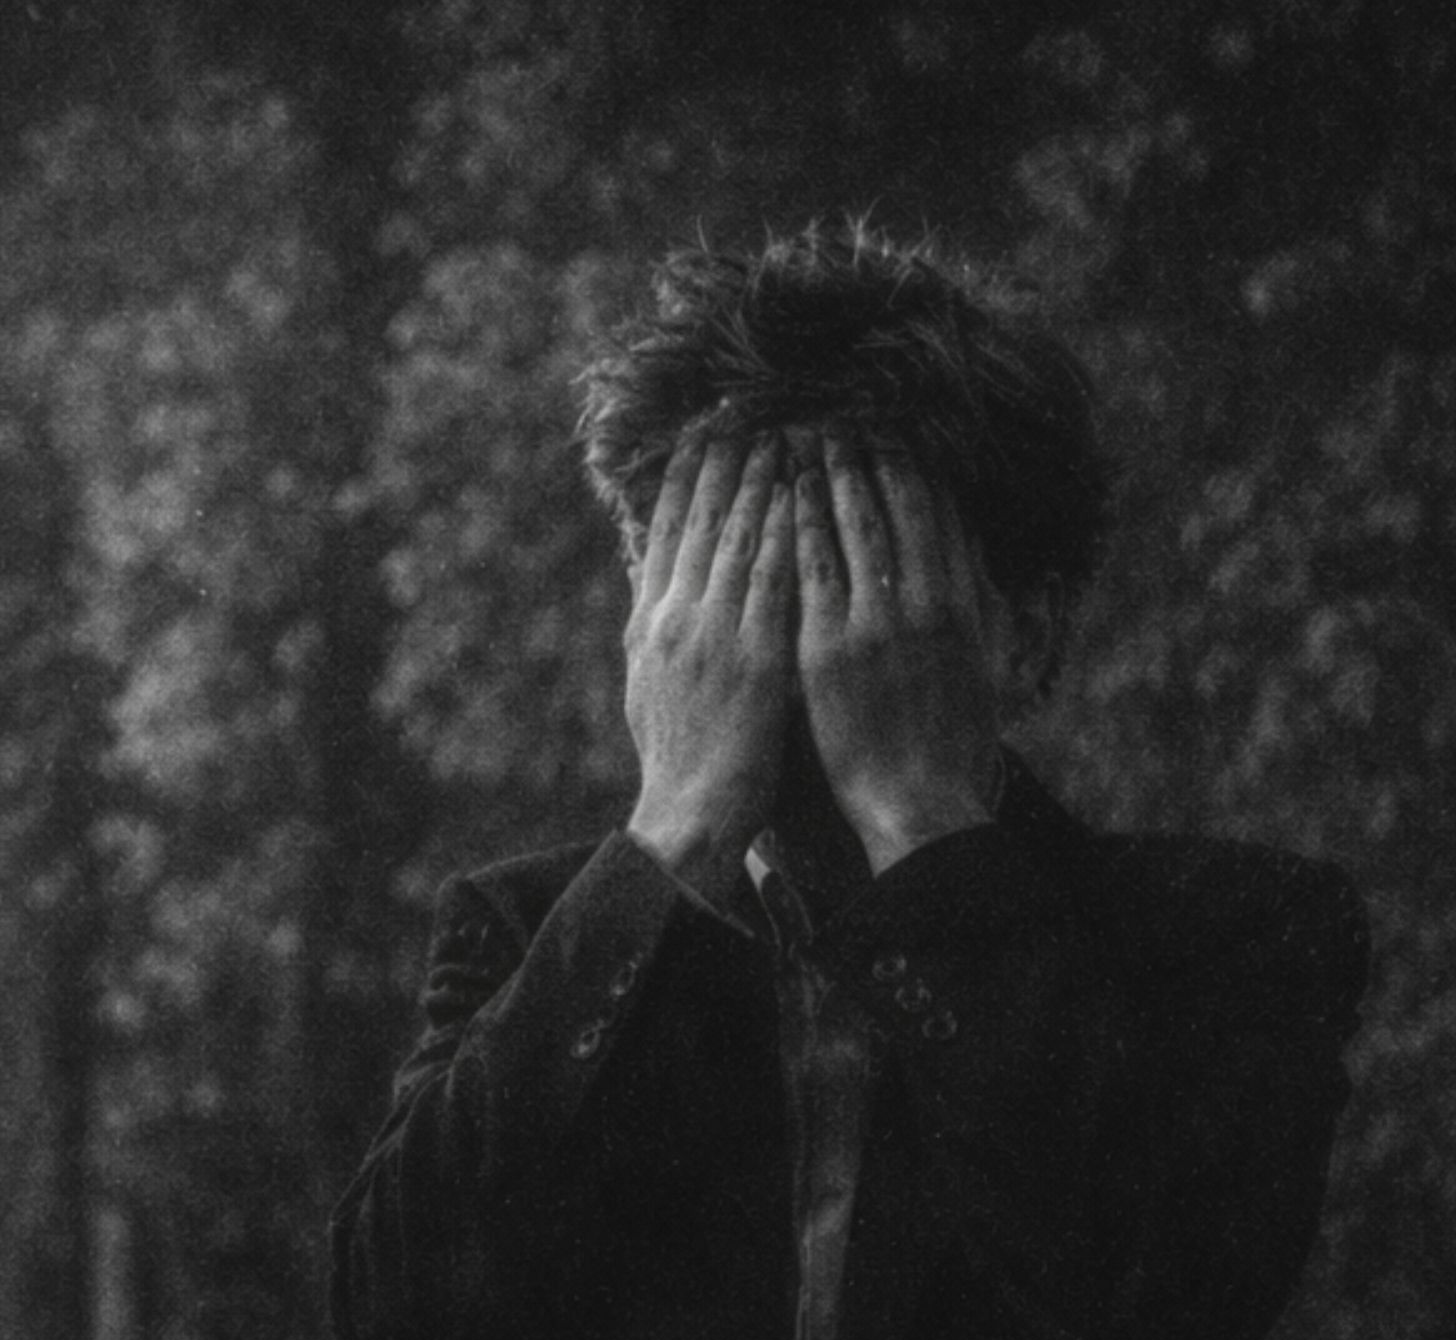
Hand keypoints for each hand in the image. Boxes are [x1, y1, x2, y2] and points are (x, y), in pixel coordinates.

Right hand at [622, 433, 802, 906]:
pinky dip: (789, 529)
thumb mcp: (651, 688)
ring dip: (762, 479)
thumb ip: (659, 633)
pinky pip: (776, 577)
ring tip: (783, 430)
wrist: (686, 818)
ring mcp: (713, 635)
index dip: (683, 477)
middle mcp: (674, 618)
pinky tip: (806, 494)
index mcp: (649, 624)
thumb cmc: (678, 763)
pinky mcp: (755, 656)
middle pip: (700, 519)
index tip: (701, 431)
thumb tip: (658, 593)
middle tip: (743, 405)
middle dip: (722, 459)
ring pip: (739, 537)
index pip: (666, 532)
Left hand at [795, 429, 1007, 874]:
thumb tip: (973, 557)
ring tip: (808, 434)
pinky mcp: (830, 649)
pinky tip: (780, 493)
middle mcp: (927, 603)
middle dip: (873, 455)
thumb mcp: (982, 666)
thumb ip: (978, 607)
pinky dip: (798, 525)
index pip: (942, 514)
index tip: (899, 430)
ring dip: (832, 474)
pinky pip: (810, 570)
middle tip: (845, 413)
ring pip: (855, 526)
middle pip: (900, 506)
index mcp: (964, 604)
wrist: (922, 805)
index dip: (918, 467)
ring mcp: (877, 623)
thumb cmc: (952, 746)